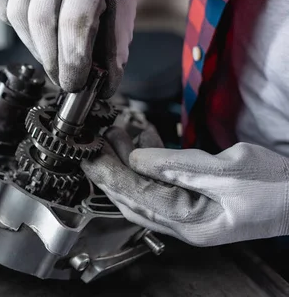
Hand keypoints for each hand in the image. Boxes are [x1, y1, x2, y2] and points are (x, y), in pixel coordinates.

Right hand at [0, 0, 145, 95]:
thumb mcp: (124, 5)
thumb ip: (115, 46)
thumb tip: (102, 86)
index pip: (75, 19)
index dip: (73, 58)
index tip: (75, 83)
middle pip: (42, 20)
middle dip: (52, 59)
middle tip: (63, 79)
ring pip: (19, 14)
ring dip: (34, 46)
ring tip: (52, 57)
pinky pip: (0, 2)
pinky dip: (12, 24)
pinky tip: (31, 30)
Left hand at [82, 127, 288, 246]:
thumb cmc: (277, 188)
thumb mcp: (227, 171)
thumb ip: (178, 165)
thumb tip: (138, 158)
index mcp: (191, 223)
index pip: (136, 197)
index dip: (109, 175)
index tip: (90, 156)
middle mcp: (185, 224)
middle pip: (133, 197)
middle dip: (111, 169)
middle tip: (96, 142)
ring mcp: (189, 214)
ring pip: (144, 189)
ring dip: (128, 163)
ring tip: (117, 135)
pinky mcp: (194, 201)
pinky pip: (161, 184)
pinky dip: (149, 163)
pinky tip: (144, 142)